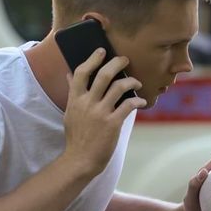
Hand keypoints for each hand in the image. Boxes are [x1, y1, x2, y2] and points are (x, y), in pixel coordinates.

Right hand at [63, 48, 146, 174]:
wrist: (80, 160)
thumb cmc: (77, 136)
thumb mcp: (70, 112)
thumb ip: (72, 93)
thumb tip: (69, 74)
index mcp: (75, 100)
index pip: (81, 73)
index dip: (92, 59)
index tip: (101, 51)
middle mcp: (87, 103)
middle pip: (103, 75)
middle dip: (116, 63)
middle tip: (125, 59)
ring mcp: (100, 113)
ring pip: (118, 87)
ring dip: (131, 81)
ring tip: (137, 81)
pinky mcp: (113, 123)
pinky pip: (128, 105)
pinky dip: (137, 100)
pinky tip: (142, 101)